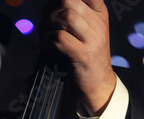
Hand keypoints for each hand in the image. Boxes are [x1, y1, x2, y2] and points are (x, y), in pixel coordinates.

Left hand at [39, 0, 115, 115]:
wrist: (99, 86)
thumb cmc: (89, 59)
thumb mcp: (89, 32)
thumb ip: (77, 16)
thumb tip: (52, 5)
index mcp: (100, 14)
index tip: (55, 5)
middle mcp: (98, 24)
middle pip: (69, 0)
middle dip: (50, 8)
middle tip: (45, 21)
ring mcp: (92, 40)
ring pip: (65, 16)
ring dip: (47, 24)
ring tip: (44, 34)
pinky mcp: (83, 55)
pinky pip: (59, 38)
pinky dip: (46, 40)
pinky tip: (45, 45)